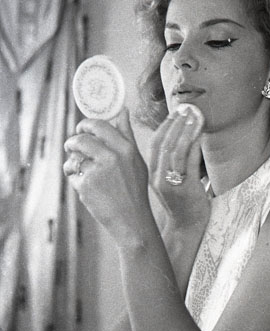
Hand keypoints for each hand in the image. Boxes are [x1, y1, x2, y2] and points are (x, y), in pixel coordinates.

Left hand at [63, 108, 148, 244]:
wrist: (131, 219)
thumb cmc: (134, 189)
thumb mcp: (137, 160)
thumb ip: (127, 135)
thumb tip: (124, 111)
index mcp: (126, 149)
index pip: (99, 125)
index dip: (85, 125)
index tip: (81, 128)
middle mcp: (112, 157)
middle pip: (81, 139)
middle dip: (72, 142)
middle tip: (71, 145)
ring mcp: (97, 171)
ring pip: (73, 157)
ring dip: (71, 161)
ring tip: (75, 167)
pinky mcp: (86, 185)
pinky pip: (72, 174)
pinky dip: (74, 178)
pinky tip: (84, 185)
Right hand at [149, 107, 210, 231]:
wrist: (188, 227)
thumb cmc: (183, 201)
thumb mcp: (171, 180)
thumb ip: (172, 161)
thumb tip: (179, 138)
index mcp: (152, 174)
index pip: (153, 145)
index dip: (164, 126)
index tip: (174, 112)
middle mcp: (158, 178)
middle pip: (163, 144)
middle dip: (175, 124)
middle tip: (186, 108)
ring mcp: (171, 184)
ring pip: (175, 151)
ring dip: (185, 130)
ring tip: (194, 116)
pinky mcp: (186, 189)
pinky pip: (189, 162)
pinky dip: (194, 145)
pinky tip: (199, 133)